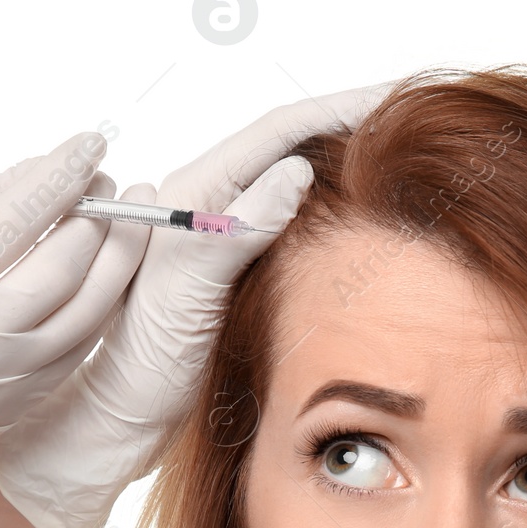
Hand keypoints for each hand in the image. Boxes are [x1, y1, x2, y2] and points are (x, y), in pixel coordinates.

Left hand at [0, 81, 396, 527]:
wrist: (119, 425)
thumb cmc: (136, 371)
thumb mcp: (180, 299)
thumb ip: (228, 233)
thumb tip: (294, 173)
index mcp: (188, 198)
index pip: (274, 134)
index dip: (334, 111)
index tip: (387, 102)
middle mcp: (205, 209)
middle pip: (286, 148)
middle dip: (345, 127)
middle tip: (407, 125)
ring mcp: (222, 239)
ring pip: (290, 183)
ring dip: (341, 166)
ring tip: (396, 160)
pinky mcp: (236, 273)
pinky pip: (290, 226)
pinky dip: (330, 213)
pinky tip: (361, 219)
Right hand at [0, 132, 146, 527]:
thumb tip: (36, 176)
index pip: (11, 221)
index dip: (59, 177)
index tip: (89, 145)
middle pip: (61, 270)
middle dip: (99, 219)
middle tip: (114, 185)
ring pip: (84, 316)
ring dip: (116, 265)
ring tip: (125, 226)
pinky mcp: (13, 412)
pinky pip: (75, 353)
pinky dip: (98, 311)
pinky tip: (106, 280)